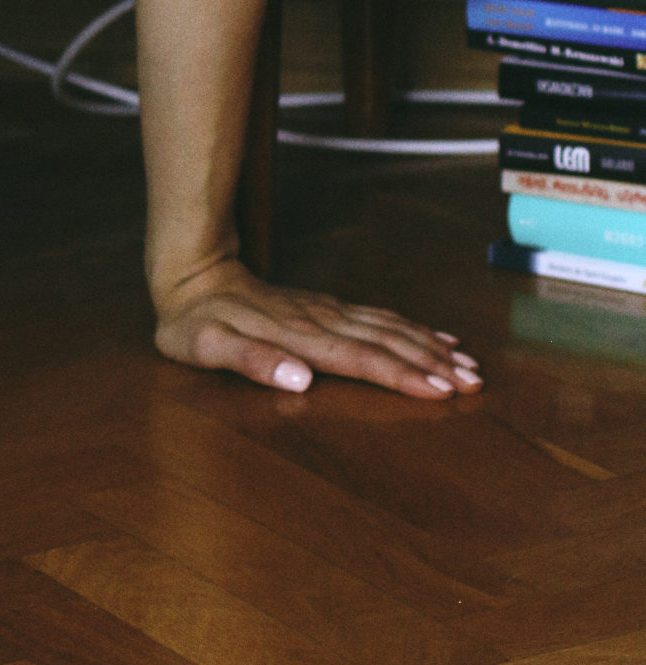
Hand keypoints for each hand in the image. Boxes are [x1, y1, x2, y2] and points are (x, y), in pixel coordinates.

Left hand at [153, 257, 481, 398]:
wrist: (191, 273)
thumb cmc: (194, 320)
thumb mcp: (206, 346)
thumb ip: (251, 360)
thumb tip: (300, 379)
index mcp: (297, 336)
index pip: (360, 358)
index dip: (401, 376)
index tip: (440, 390)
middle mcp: (321, 321)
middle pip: (386, 342)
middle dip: (431, 363)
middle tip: (474, 383)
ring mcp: (326, 311)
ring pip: (389, 328)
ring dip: (430, 346)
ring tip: (468, 364)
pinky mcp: (326, 307)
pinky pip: (379, 317)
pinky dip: (412, 327)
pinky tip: (435, 336)